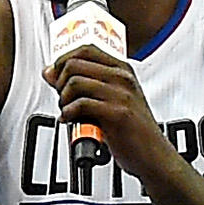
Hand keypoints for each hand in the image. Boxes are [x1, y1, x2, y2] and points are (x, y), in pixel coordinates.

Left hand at [47, 43, 170, 180]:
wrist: (152, 155)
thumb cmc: (131, 129)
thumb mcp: (106, 99)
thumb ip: (80, 83)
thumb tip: (50, 72)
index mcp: (121, 70)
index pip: (84, 49)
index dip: (63, 61)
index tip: (56, 76)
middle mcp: (122, 78)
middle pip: (74, 64)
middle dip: (60, 82)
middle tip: (63, 99)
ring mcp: (121, 94)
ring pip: (74, 83)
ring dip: (63, 100)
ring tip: (69, 112)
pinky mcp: (118, 113)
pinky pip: (81, 104)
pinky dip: (69, 114)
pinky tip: (72, 121)